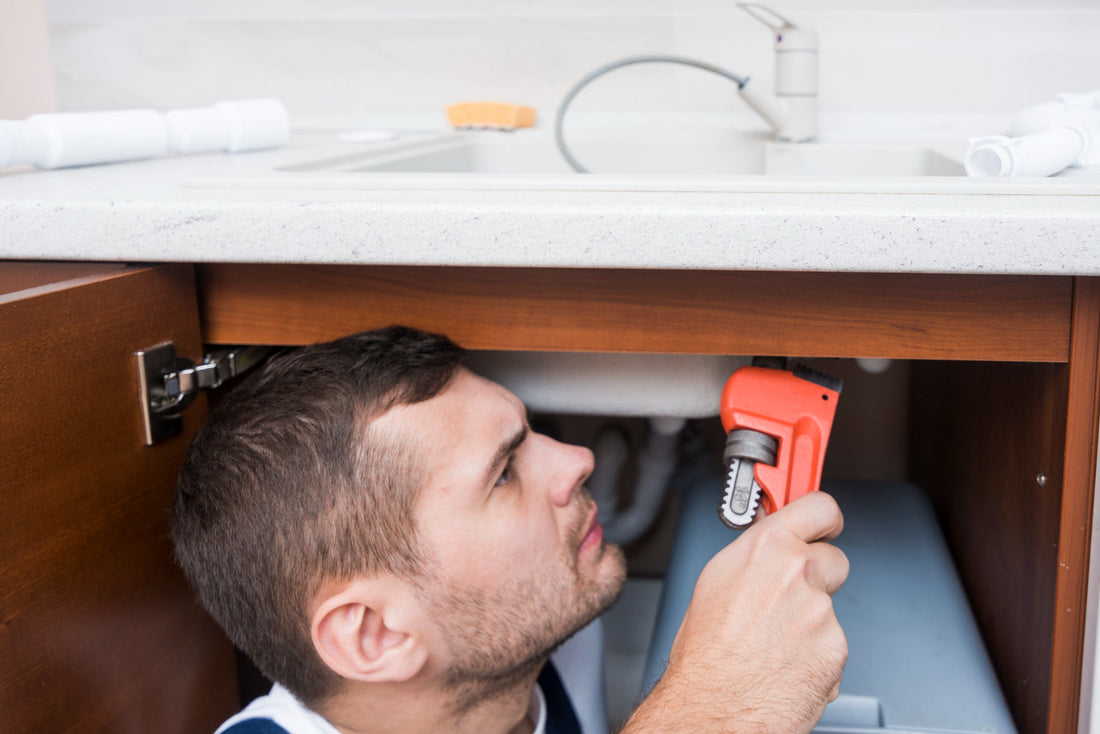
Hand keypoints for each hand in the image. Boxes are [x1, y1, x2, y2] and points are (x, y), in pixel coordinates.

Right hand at [622, 491, 848, 732]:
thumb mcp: (717, 580)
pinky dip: (816, 654)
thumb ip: (754, 555)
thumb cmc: (705, 652)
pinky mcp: (836, 647)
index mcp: (766, 547)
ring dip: (811, 621)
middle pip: (833, 558)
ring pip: (828, 607)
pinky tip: (785, 663)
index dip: (822, 518)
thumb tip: (767, 545)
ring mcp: (821, 610)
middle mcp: (798, 572)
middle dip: (819, 574)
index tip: (822, 523)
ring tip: (773, 642)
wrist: (715, 705)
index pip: (819, 507)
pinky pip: (832, 643)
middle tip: (791, 596)